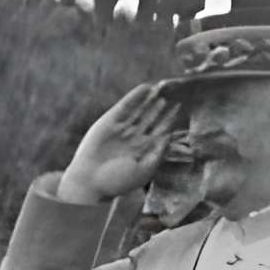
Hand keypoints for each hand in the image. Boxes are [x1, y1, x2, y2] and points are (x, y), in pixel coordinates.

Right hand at [62, 81, 186, 204]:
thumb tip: (169, 137)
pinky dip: (136, 96)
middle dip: (160, 109)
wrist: (91, 180)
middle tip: (172, 96)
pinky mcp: (111, 121)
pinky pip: (126, 105)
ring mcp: (122, 128)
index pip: (159, 131)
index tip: (178, 108)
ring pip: (139, 111)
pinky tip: (146, 88)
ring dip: (149, 101)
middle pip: (150, 119)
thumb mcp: (145, 169)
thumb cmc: (118, 181)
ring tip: (160, 89)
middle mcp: (133, 138)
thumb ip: (158, 154)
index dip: (169, 120)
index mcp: (143, 151)